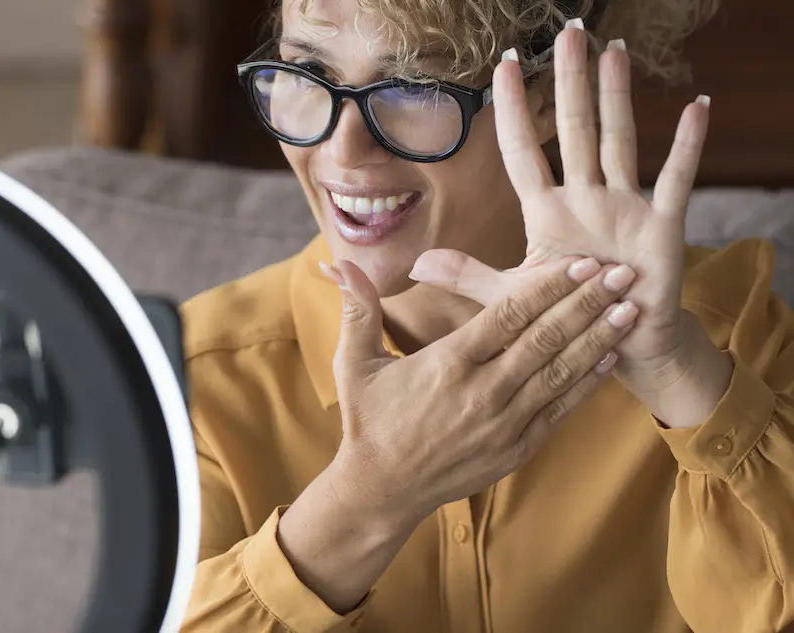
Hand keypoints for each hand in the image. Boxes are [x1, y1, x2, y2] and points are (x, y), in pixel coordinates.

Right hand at [323, 256, 637, 517]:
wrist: (382, 488)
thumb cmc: (369, 420)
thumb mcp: (353, 362)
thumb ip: (357, 308)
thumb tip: (335, 263)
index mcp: (448, 363)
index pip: (509, 314)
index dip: (548, 285)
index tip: (579, 262)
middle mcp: (483, 391)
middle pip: (546, 337)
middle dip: (588, 302)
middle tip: (622, 272)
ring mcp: (504, 422)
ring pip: (562, 370)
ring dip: (599, 337)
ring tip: (630, 308)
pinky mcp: (517, 447)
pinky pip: (561, 408)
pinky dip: (588, 381)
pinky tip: (611, 356)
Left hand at [418, 23, 728, 424]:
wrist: (617, 349)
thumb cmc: (564, 318)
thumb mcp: (511, 297)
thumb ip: (468, 276)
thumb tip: (418, 264)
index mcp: (546, 211)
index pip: (523, 149)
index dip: (511, 109)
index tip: (502, 66)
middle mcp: (584, 198)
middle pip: (572, 129)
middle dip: (569, 82)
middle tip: (569, 33)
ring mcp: (623, 207)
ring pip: (618, 140)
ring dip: (616, 97)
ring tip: (614, 50)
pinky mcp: (660, 227)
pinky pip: (676, 179)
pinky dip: (688, 145)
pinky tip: (695, 107)